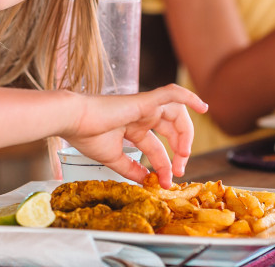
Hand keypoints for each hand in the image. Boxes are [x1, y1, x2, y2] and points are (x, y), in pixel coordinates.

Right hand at [61, 84, 207, 187]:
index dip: (164, 165)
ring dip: (186, 133)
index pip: (157, 147)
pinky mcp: (144, 99)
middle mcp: (141, 115)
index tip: (165, 181)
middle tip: (179, 169)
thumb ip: (130, 167)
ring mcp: (144, 106)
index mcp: (133, 127)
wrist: (73, 120)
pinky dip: (188, 96)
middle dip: (180, 151)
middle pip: (172, 129)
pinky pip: (171, 93)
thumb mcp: (113, 157)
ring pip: (176, 113)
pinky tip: (202, 105)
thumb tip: (144, 179)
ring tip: (185, 152)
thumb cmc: (87, 134)